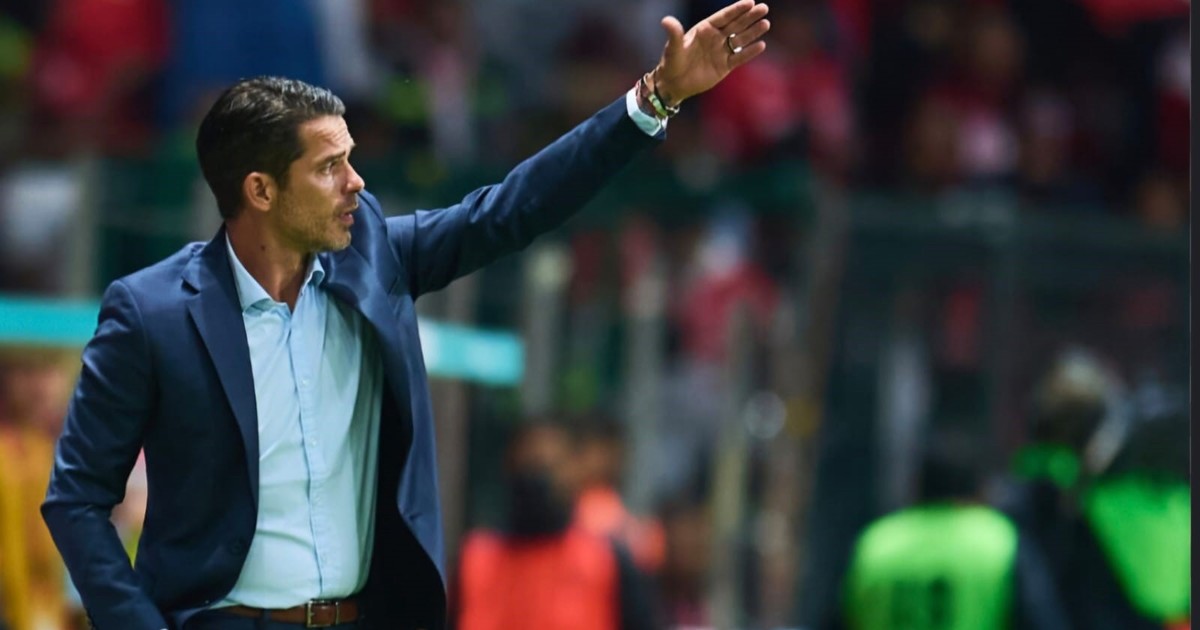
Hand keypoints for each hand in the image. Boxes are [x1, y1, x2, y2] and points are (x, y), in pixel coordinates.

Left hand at [650, 0, 769, 106]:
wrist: (674, 84)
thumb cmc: (671, 63)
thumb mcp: (672, 48)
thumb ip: (674, 34)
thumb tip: (666, 21)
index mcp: (704, 29)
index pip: (723, 17)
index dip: (737, 10)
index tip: (750, 2)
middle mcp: (715, 38)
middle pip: (736, 24)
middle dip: (750, 17)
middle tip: (764, 8)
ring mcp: (721, 51)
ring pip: (740, 39)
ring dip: (753, 32)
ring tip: (766, 24)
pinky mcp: (725, 66)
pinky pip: (740, 57)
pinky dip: (750, 52)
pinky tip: (761, 45)